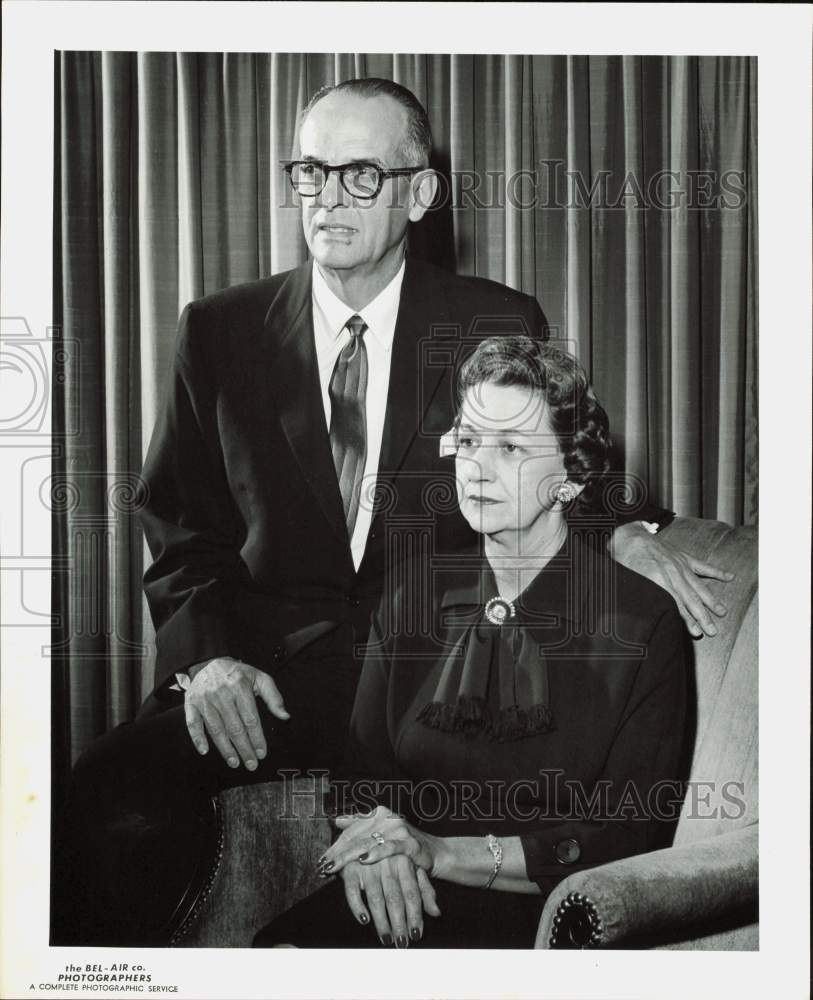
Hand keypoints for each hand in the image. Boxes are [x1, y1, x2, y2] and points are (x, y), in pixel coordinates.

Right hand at [184, 656, 289, 768]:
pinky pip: (193, 724)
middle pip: (234, 727)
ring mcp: (204, 699)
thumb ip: (273, 696)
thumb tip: (284, 716)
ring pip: (216, 729)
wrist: (209, 663)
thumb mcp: (259, 678)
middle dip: (244, 748)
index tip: (262, 752)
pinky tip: (205, 751)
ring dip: (225, 749)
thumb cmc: (237, 674)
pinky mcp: (191, 703)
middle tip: (251, 764)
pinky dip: (198, 738)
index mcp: (240, 686)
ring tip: (235, 762)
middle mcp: (221, 693)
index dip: (257, 737)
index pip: (250, 718)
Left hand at [317, 806, 446, 876]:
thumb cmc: (402, 844)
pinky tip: (363, 860)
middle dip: (337, 853)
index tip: (322, 859)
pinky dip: (375, 854)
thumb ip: (359, 824)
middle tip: (323, 867)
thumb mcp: (380, 833)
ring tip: (333, 867)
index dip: (336, 845)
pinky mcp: (409, 842)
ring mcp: (398, 829)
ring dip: (348, 857)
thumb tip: (336, 820)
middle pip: (356, 837)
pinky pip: (389, 848)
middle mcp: (387, 817)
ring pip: (367, 842)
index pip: (351, 829)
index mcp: (378, 813)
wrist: (433, 852)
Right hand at [339, 857, 439, 946]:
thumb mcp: (413, 866)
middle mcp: (387, 863)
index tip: (417, 934)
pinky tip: (364, 919)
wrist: (372, 828)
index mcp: (404, 862)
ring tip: (387, 938)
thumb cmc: (396, 854)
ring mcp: (368, 865)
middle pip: (394, 898)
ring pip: (376, 898)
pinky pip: (352, 890)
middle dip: (399, 923)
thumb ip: (425, 889)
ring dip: (381, 921)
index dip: (415, 915)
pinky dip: (357, 906)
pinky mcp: (350, 868)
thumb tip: (436, 912)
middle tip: (402, 943)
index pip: (412, 893)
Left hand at [609, 523, 734, 638]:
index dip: (686, 618)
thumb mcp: (628, 579)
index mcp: (657, 578)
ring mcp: (680, 564)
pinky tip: (730, 578)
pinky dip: (717, 572)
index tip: (695, 631)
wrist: (630, 535)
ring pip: (699, 585)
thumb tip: (643, 613)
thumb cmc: (626, 559)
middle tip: (712, 630)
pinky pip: (703, 566)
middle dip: (702, 615)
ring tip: (722, 613)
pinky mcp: (683, 557)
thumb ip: (639, 595)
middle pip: (691, 598)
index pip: (676, 603)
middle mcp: (672, 572)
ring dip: (711, 601)